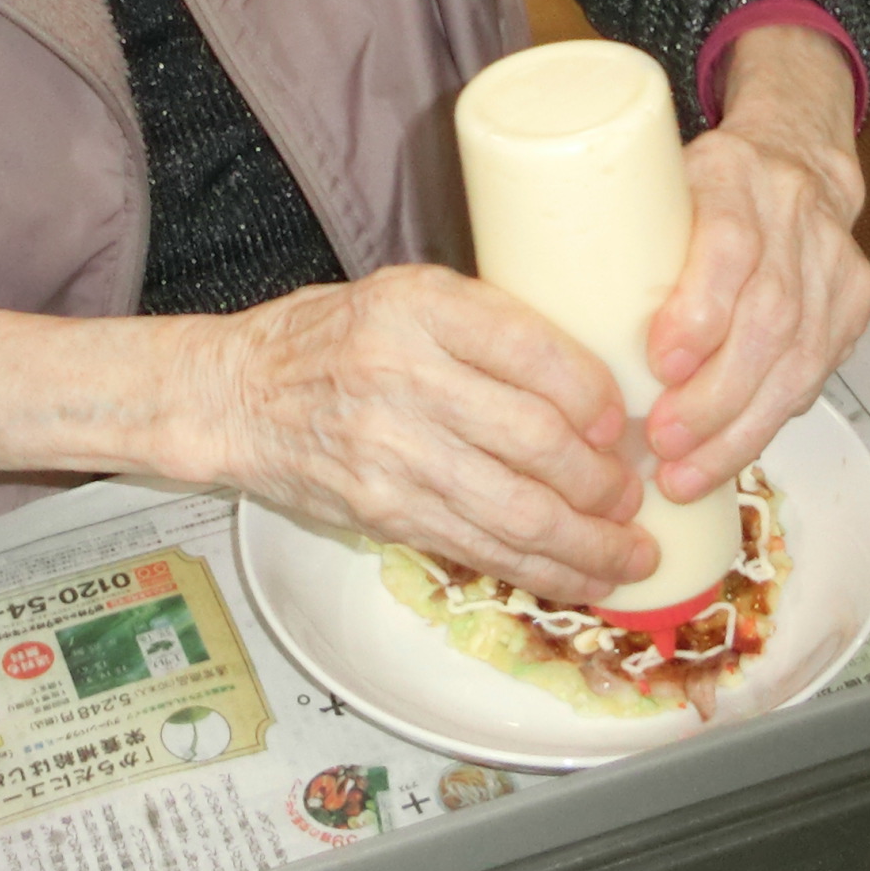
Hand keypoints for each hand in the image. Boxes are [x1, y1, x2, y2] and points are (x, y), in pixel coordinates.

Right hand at [198, 266, 650, 603]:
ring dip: (587, 544)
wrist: (235, 396)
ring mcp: (390, 453)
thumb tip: (597, 384)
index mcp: (420, 308)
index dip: (595, 397)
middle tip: (634, 493)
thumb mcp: (408, 295)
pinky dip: (540, 570)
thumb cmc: (331, 339)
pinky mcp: (383, 512)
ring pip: (515, 513)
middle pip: (534, 443)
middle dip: (602, 481)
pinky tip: (580, 575)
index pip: (534, 352)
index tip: (621, 421)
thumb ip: (489, 326)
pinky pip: (478, 549)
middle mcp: (404, 377)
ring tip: (630, 554)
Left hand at [645, 32, 869, 502]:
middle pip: (768, 318)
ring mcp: (833, 259)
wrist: (793, 159)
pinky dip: (769, 422)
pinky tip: (729, 457)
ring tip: (685, 474)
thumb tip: (516, 337)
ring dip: (739, 430)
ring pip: (798, 359)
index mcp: (734, 172)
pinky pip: (816, 375)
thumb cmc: (693, 186)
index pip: (729, 243)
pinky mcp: (854, 299)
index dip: (700, 310)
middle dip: (714, 398)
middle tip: (660, 446)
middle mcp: (794, 212)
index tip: (660, 364)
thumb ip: (598, 242)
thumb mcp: (645, 186)